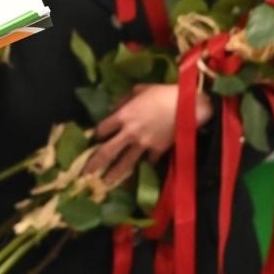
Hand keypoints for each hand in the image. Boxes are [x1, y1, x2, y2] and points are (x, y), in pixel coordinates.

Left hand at [86, 83, 214, 186]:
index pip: (102, 129)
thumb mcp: (140, 89)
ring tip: (106, 183)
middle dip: (95, 162)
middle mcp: (129, 133)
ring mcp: (143, 144)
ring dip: (114, 174)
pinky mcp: (158, 150)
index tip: (93, 139)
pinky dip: (145, 167)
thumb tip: (115, 108)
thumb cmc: (163, 93)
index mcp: (123, 115)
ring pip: (126, 163)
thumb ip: (125, 100)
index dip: (97, 134)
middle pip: (107, 151)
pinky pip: (148, 162)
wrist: (188, 105)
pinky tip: (140, 174)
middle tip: (86, 173)